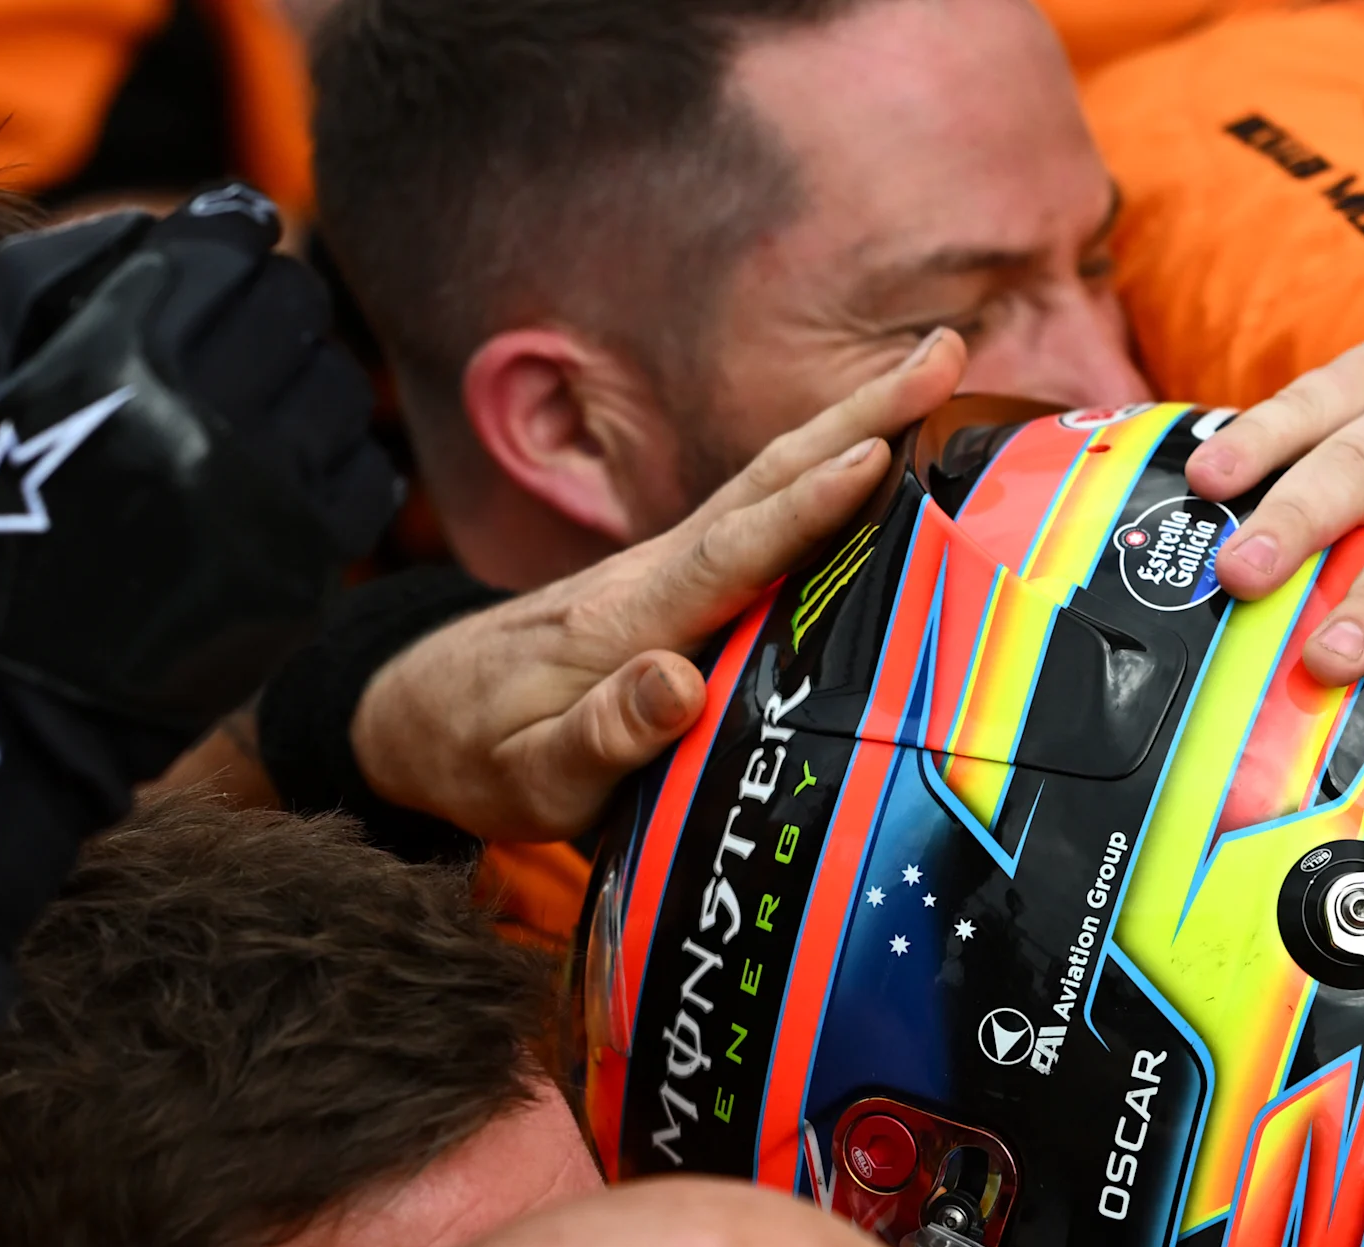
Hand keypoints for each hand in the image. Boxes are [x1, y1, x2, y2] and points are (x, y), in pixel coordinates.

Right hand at [0, 186, 395, 730]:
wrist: (5, 717)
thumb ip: (39, 282)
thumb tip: (145, 223)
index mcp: (117, 364)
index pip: (228, 246)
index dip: (230, 234)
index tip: (223, 246)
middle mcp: (204, 425)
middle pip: (293, 304)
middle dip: (266, 301)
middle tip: (231, 333)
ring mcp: (265, 507)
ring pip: (337, 386)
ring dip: (302, 380)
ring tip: (250, 412)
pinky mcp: (303, 578)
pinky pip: (365, 478)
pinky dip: (336, 461)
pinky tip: (283, 476)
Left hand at [353, 328, 970, 842]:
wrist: (418, 714)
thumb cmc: (478, 756)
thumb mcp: (529, 777)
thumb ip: (601, 737)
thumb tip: (677, 683)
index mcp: (628, 623)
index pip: (730, 554)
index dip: (803, 509)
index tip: (871, 456)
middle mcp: (653, 577)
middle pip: (765, 484)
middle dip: (856, 417)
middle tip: (945, 352)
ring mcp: (665, 573)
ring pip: (767, 487)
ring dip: (852, 424)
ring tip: (935, 370)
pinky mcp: (675, 584)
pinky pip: (762, 520)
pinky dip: (822, 473)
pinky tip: (874, 456)